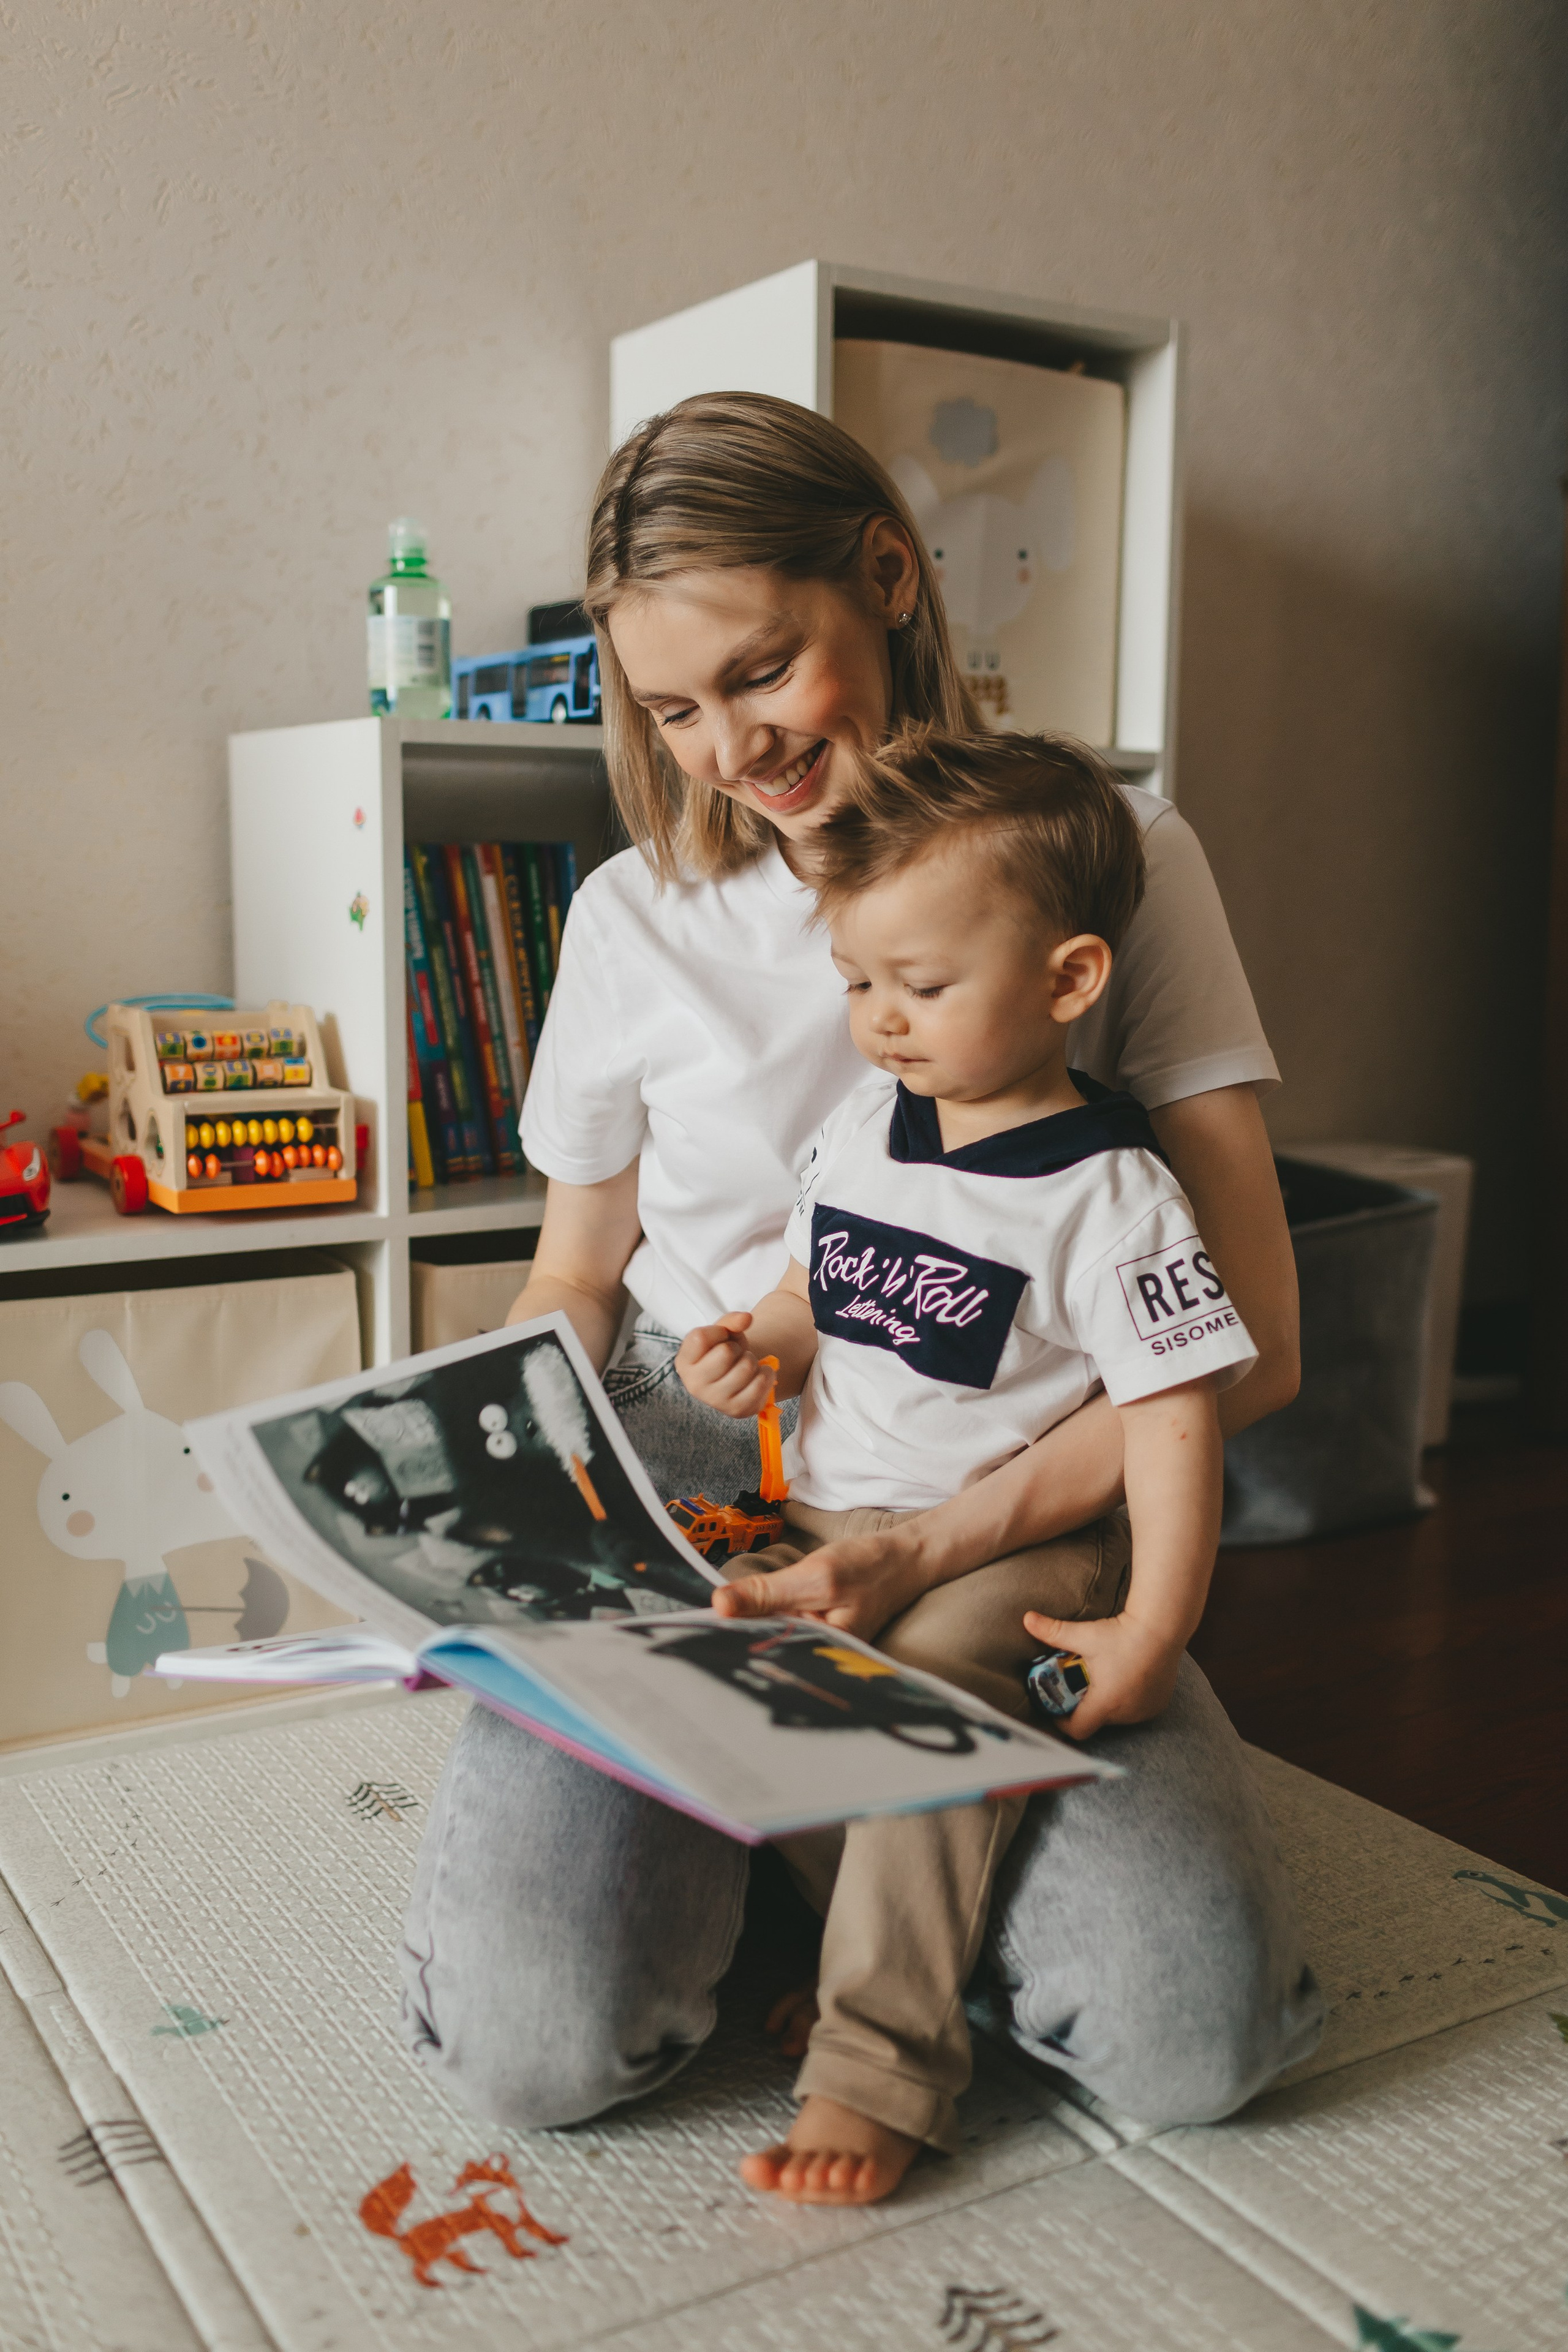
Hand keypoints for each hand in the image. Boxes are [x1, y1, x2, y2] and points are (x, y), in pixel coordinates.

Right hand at [676, 1314, 776, 1417]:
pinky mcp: (737, 1410)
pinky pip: (761, 1384)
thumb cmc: (724, 1350)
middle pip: (726, 1352)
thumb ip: (731, 1320)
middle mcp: (694, 1384)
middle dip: (737, 1348)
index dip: (718, 1331)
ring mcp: (715, 1400)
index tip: (721, 1337)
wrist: (736, 1377)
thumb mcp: (723, 1331)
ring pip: (746, 1367)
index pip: (700, 1337)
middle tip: (735, 1355)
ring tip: (745, 1365)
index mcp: (684, 1362)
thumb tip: (746, 1318)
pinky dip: (766, 1374)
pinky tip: (758, 1375)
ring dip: (752, 1361)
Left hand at [713, 1523, 930, 1641]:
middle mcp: (818, 1661)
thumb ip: (768, 1593)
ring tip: (717, 1620)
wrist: (905, 1558)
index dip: (729, 1644)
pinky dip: (763, 1619)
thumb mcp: (816, 1575)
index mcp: (822, 1658)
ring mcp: (817, 1647)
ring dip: (745, 1627)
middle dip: (734, 1638)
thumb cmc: (869, 1568)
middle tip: (697, 1627)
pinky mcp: (815, 1632)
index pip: (763, 1657)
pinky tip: (744, 1613)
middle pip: (764, 1652)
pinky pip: (781, 1629)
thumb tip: (719, 1606)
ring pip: (769, 1640)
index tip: (697, 1631)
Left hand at [1021, 1607, 1184, 1741]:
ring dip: (1107, 1705)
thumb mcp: (1084, 1635)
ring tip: (1100, 1684)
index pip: (1077, 1729)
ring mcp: (1145, 1711)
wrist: (1161, 1627)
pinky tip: (1123, 1683)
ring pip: (1118, 1716)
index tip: (1056, 1708)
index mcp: (1105, 1703)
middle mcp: (1126, 1713)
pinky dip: (1127, 1702)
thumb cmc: (1122, 1634)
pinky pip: (1137, 1711)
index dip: (1062, 1722)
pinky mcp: (1159, 1704)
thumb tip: (1026, 1619)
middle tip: (1077, 1687)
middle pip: (1097, 1721)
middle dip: (1085, 1708)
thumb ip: (1053, 1631)